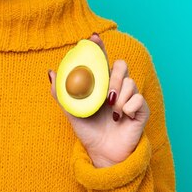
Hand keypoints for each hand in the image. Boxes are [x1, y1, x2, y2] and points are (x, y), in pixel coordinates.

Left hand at [49, 34, 149, 166]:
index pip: (101, 59)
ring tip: (112, 112)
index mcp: (100, 84)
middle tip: (106, 94)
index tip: (93, 38)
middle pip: (120, 65)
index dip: (99, 47)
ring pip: (130, 82)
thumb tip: (51, 72)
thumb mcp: (71, 111)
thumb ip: (61, 93)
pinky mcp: (140, 110)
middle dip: (113, 76)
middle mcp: (116, 87)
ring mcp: (129, 97)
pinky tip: (121, 118)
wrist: (102, 153)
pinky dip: (129, 107)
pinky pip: (138, 99)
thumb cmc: (88, 131)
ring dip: (120, 97)